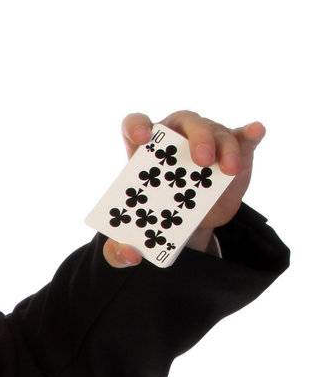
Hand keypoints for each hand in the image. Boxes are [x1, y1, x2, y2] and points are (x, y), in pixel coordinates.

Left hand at [102, 110, 266, 266]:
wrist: (188, 224)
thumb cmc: (154, 219)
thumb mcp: (134, 236)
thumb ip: (119, 250)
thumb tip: (131, 255)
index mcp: (146, 150)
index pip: (136, 124)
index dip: (138, 127)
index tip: (142, 139)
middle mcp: (177, 136)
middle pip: (184, 121)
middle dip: (195, 138)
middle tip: (202, 160)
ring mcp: (208, 140)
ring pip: (217, 132)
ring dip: (225, 148)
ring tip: (230, 170)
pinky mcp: (234, 151)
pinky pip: (244, 137)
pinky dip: (250, 134)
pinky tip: (256, 131)